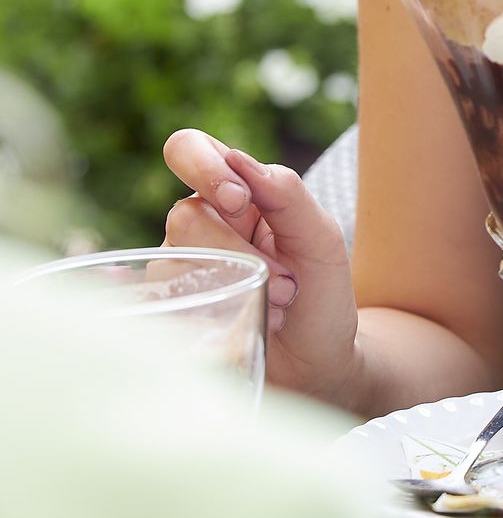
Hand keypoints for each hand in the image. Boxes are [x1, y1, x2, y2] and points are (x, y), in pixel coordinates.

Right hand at [163, 129, 359, 403]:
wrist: (322, 367)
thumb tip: (238, 160)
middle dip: (238, 250)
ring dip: (234, 287)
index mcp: (236, 194)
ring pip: (171, 262)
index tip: (238, 200)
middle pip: (184, 216)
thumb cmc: (323, 297)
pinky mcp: (171, 313)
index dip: (202, 167)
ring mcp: (180, 270)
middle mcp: (201, 226)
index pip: (189, 150)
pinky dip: (214, 318)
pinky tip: (244, 329)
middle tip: (287, 281)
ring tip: (278, 309)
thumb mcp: (322, 242)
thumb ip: (288, 196)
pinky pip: (164, 306)